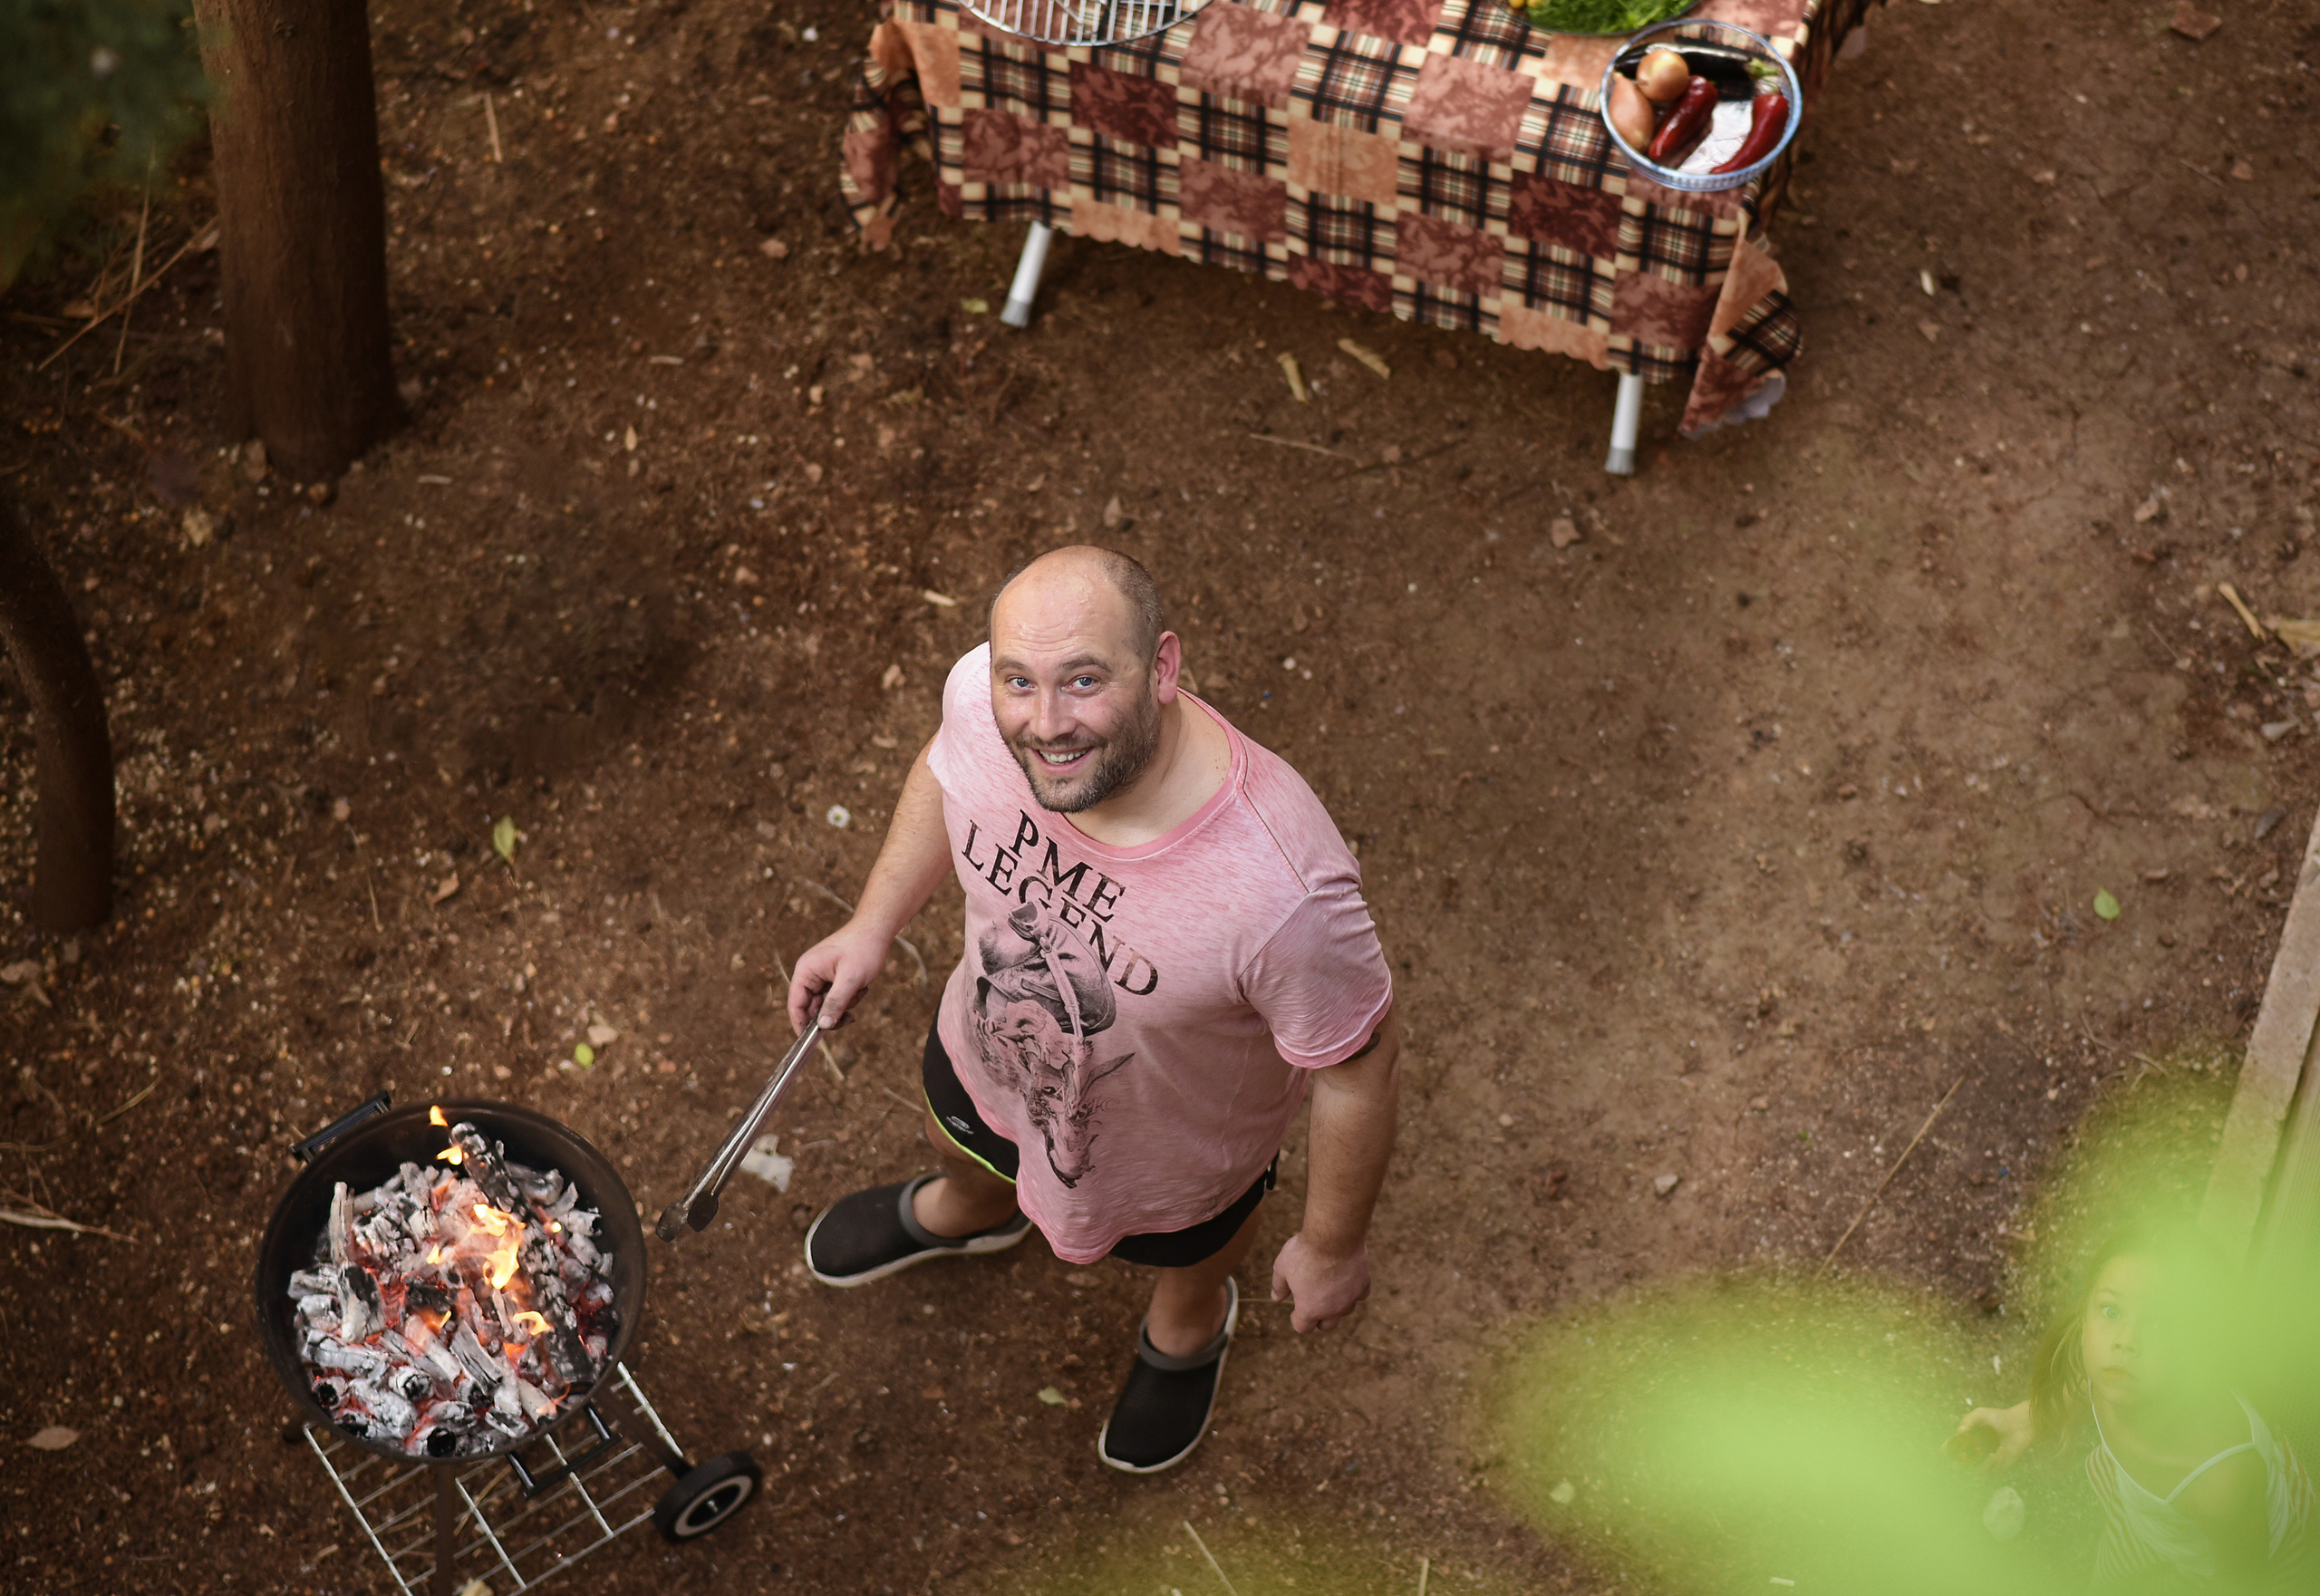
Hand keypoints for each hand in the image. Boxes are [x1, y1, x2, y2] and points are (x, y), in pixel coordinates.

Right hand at [785, 919, 891, 1034]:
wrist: (877, 929)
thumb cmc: (863, 948)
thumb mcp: (850, 979)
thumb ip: (835, 1003)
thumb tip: (822, 1027)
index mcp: (806, 970)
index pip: (796, 1004)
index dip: (800, 1024)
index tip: (810, 1042)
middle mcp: (810, 973)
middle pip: (812, 1008)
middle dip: (831, 1014)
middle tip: (850, 1017)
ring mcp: (821, 975)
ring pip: (827, 1005)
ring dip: (844, 1004)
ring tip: (859, 991)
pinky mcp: (833, 977)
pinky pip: (837, 998)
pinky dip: (849, 998)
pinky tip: (861, 987)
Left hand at [1269, 1233, 1368, 1332]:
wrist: (1334, 1235)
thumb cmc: (1305, 1251)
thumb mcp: (1282, 1267)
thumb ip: (1279, 1285)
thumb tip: (1276, 1297)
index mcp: (1309, 1309)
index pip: (1303, 1327)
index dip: (1297, 1320)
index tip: (1295, 1311)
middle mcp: (1332, 1309)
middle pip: (1327, 1325)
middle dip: (1319, 1318)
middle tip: (1313, 1303)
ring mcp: (1350, 1298)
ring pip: (1345, 1311)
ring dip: (1337, 1305)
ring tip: (1329, 1289)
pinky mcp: (1363, 1284)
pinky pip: (1360, 1295)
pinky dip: (1353, 1291)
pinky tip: (1347, 1280)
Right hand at [1952, 1403, 2032, 1471]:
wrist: (2020, 1425)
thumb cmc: (1998, 1418)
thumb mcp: (1981, 1414)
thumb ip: (1968, 1420)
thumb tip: (1959, 1432)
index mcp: (1965, 1440)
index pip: (1948, 1449)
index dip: (1947, 1450)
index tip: (1951, 1447)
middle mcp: (1972, 1452)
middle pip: (1958, 1466)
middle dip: (1960, 1465)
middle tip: (1968, 1457)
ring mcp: (1984, 1461)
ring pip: (1976, 1472)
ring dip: (1984, 1464)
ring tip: (1993, 1454)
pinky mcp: (1997, 1468)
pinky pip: (1992, 1471)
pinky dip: (1997, 1462)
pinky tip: (2002, 1450)